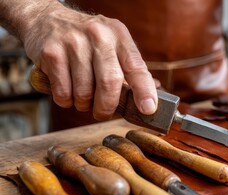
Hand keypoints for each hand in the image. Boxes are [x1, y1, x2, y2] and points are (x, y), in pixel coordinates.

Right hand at [22, 3, 156, 119]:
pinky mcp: (51, 52)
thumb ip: (130, 69)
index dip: (144, 90)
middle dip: (107, 107)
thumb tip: (151, 97)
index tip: (148, 108)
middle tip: (103, 113)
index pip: (136, 66)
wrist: (45, 18)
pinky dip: (66, 101)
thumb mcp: (112, 43)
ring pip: (84, 92)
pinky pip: (63, 92)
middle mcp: (98, 36)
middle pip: (110, 82)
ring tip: (82, 96)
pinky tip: (66, 90)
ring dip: (84, 104)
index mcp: (119, 35)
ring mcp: (73, 42)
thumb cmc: (87, 40)